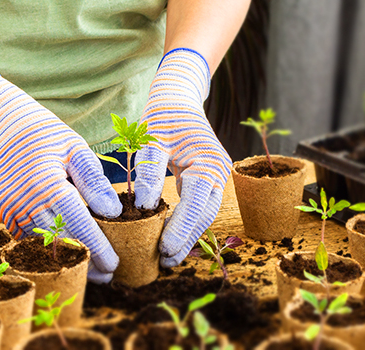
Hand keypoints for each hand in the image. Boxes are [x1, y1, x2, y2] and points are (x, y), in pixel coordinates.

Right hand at [0, 71, 121, 282]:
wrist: (4, 126)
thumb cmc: (47, 135)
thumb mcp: (76, 149)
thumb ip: (95, 181)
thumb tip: (113, 212)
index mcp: (47, 184)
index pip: (78, 224)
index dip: (96, 247)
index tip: (113, 264)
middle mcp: (25, 201)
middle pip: (60, 242)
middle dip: (84, 261)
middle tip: (106, 275)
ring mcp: (11, 209)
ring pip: (42, 245)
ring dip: (66, 258)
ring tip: (90, 270)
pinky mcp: (4, 213)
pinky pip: (27, 238)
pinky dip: (47, 248)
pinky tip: (66, 253)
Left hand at [134, 49, 231, 267]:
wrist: (179, 97)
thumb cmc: (163, 115)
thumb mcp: (151, 137)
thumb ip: (149, 170)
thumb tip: (145, 206)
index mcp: (209, 162)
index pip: (196, 203)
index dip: (181, 228)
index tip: (163, 249)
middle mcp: (219, 172)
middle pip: (205, 214)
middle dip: (186, 239)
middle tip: (164, 262)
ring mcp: (217, 176)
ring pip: (205, 214)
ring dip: (188, 236)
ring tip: (167, 258)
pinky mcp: (208, 179)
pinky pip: (200, 206)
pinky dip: (187, 223)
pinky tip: (172, 238)